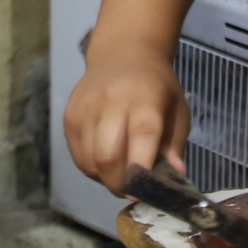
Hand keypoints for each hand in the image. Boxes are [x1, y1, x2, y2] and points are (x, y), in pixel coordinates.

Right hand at [63, 36, 189, 194]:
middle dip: (119, 184)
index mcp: (144, 97)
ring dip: (105, 179)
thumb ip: (175, 144)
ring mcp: (85, 108)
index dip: (141, 168)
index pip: (141, 135)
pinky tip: (105, 163)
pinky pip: (77, 156)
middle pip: (107, 155)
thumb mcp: (177, 110)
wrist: (122, 56)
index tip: (145, 192)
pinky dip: (91, 169)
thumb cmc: (156, 87)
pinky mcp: (69, 116)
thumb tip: (174, 175)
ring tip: (120, 176)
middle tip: (131, 191)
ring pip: (89, 161)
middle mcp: (111, 100)